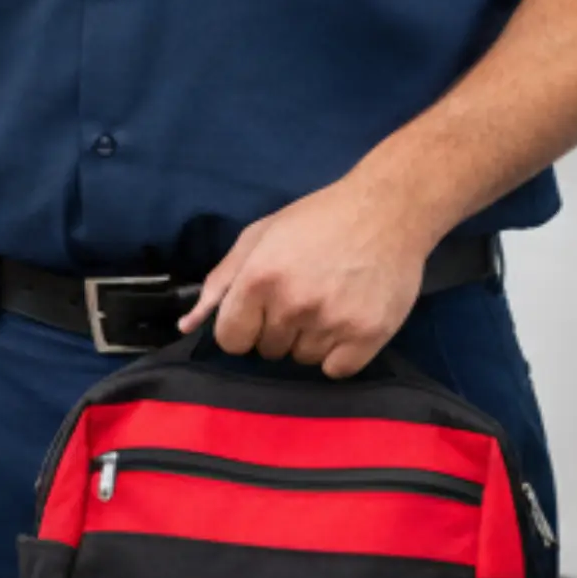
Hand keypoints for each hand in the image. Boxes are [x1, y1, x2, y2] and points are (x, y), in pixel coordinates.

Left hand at [178, 170, 432, 378]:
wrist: (390, 207)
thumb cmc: (320, 218)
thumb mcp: (262, 234)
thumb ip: (221, 281)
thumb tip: (187, 325)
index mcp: (259, 279)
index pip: (231, 340)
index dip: (245, 325)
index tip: (265, 308)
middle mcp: (293, 305)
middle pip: (268, 351)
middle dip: (281, 328)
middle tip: (307, 293)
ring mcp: (332, 322)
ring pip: (302, 360)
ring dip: (312, 338)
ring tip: (331, 301)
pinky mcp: (367, 335)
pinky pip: (336, 370)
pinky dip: (340, 353)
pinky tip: (348, 319)